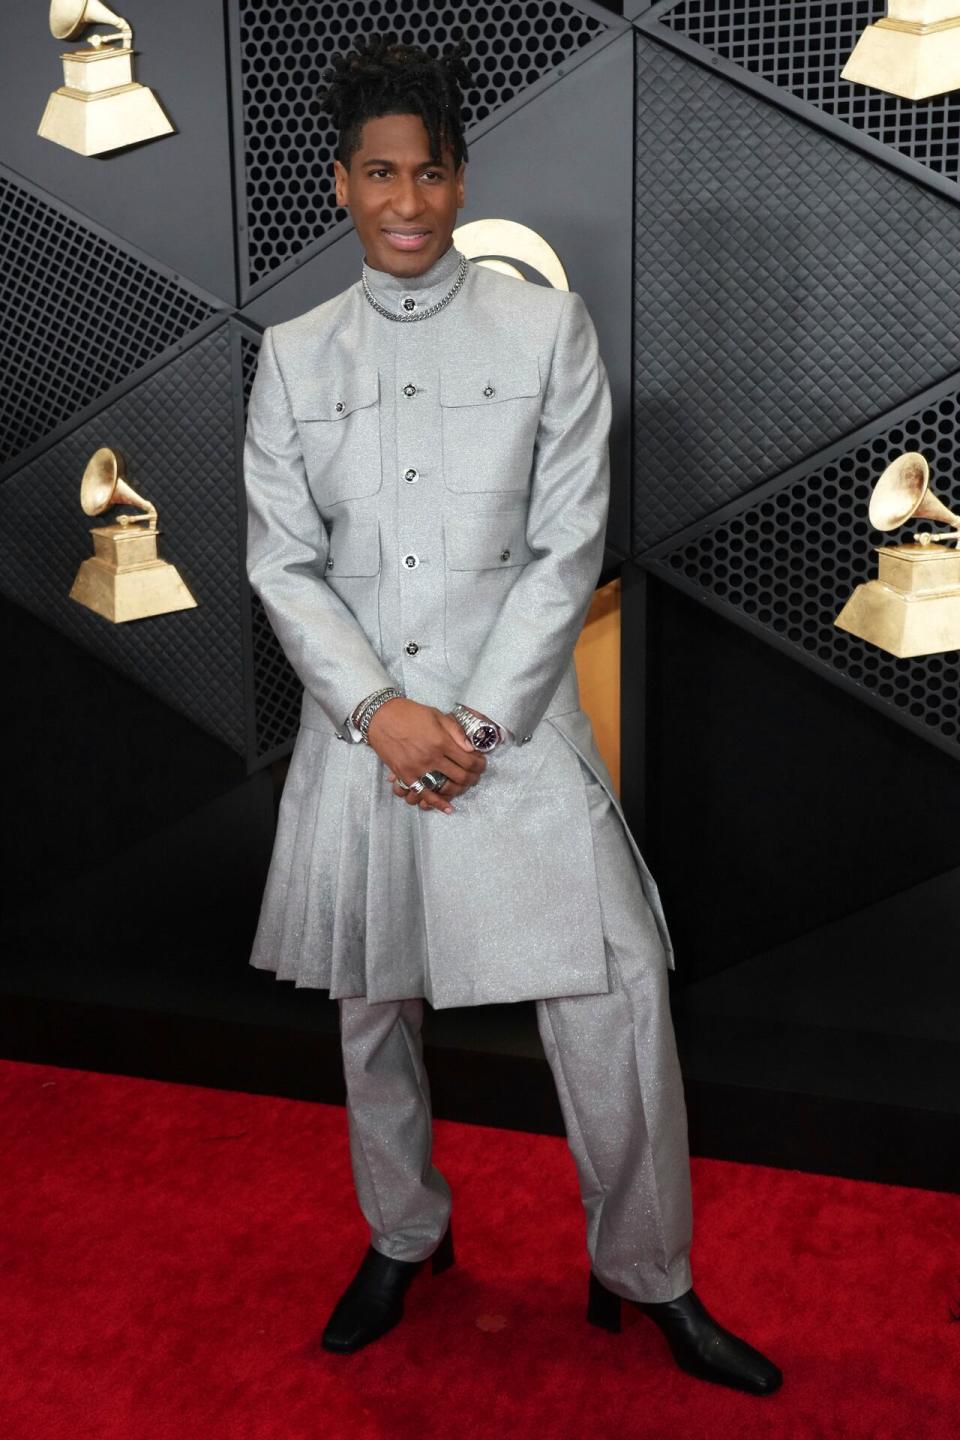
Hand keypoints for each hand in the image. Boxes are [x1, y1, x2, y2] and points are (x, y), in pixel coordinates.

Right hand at [366, 697, 485, 813]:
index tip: (482, 764)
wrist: (381, 717)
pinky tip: (447, 808)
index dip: (480, 764)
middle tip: (476, 776)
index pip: (469, 759)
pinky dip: (436, 803)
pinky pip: (423, 793)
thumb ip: (456, 731)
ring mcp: (417, 768)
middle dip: (473, 778)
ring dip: (459, 790)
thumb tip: (471, 748)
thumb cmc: (409, 713)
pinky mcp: (405, 775)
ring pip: (445, 787)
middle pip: (460, 776)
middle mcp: (431, 757)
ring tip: (463, 787)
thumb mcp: (437, 715)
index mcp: (441, 741)